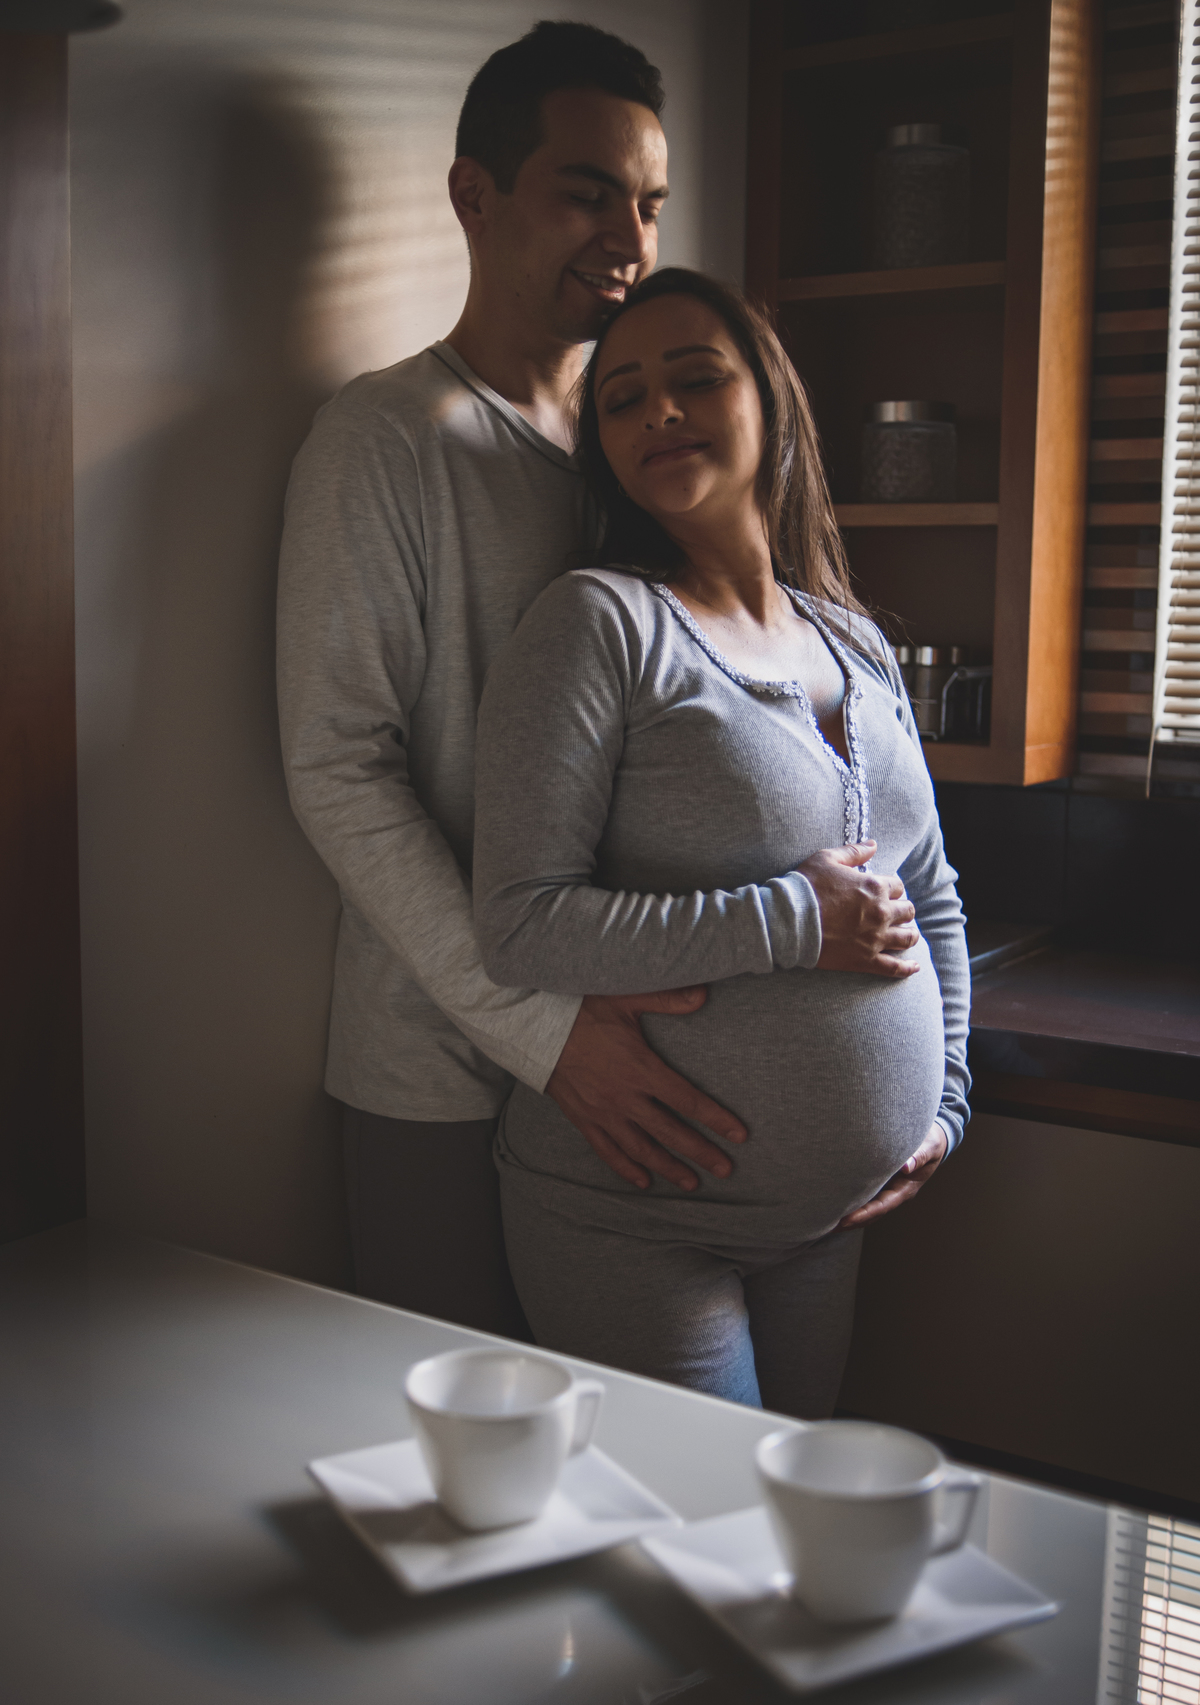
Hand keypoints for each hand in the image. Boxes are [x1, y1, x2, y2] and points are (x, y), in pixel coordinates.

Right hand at [546, 988, 746, 1191]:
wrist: (535, 1030)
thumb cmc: (581, 1011)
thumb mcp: (625, 999)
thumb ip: (667, 999)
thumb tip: (704, 994)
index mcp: (641, 1069)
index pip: (688, 1100)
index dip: (716, 1119)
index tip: (739, 1135)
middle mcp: (625, 1098)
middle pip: (671, 1133)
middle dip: (701, 1153)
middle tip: (725, 1170)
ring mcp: (603, 1113)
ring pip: (642, 1150)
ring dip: (668, 1168)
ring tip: (691, 1183)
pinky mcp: (584, 1120)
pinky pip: (608, 1151)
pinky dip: (626, 1169)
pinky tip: (643, 1182)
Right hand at [797, 841, 919, 978]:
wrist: (790, 920)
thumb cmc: (806, 886)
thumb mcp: (827, 859)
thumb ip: (853, 852)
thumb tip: (873, 844)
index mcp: (875, 887)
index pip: (898, 886)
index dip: (891, 888)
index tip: (884, 892)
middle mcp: (881, 913)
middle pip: (907, 911)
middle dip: (902, 910)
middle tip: (894, 912)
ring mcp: (875, 938)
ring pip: (907, 937)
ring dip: (909, 934)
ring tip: (907, 934)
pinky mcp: (866, 960)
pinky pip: (894, 967)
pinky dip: (907, 968)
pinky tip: (914, 967)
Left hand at [837, 1124, 947, 1228]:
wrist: (932, 1140)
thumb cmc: (930, 1142)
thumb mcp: (929, 1147)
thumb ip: (919, 1156)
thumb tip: (906, 1166)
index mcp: (905, 1189)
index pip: (882, 1206)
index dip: (864, 1214)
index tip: (846, 1220)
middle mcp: (894, 1193)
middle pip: (871, 1212)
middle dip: (850, 1221)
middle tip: (826, 1226)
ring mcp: (887, 1189)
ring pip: (866, 1206)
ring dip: (848, 1214)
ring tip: (824, 1219)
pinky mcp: (880, 1182)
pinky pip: (864, 1194)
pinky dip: (850, 1200)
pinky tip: (832, 1200)